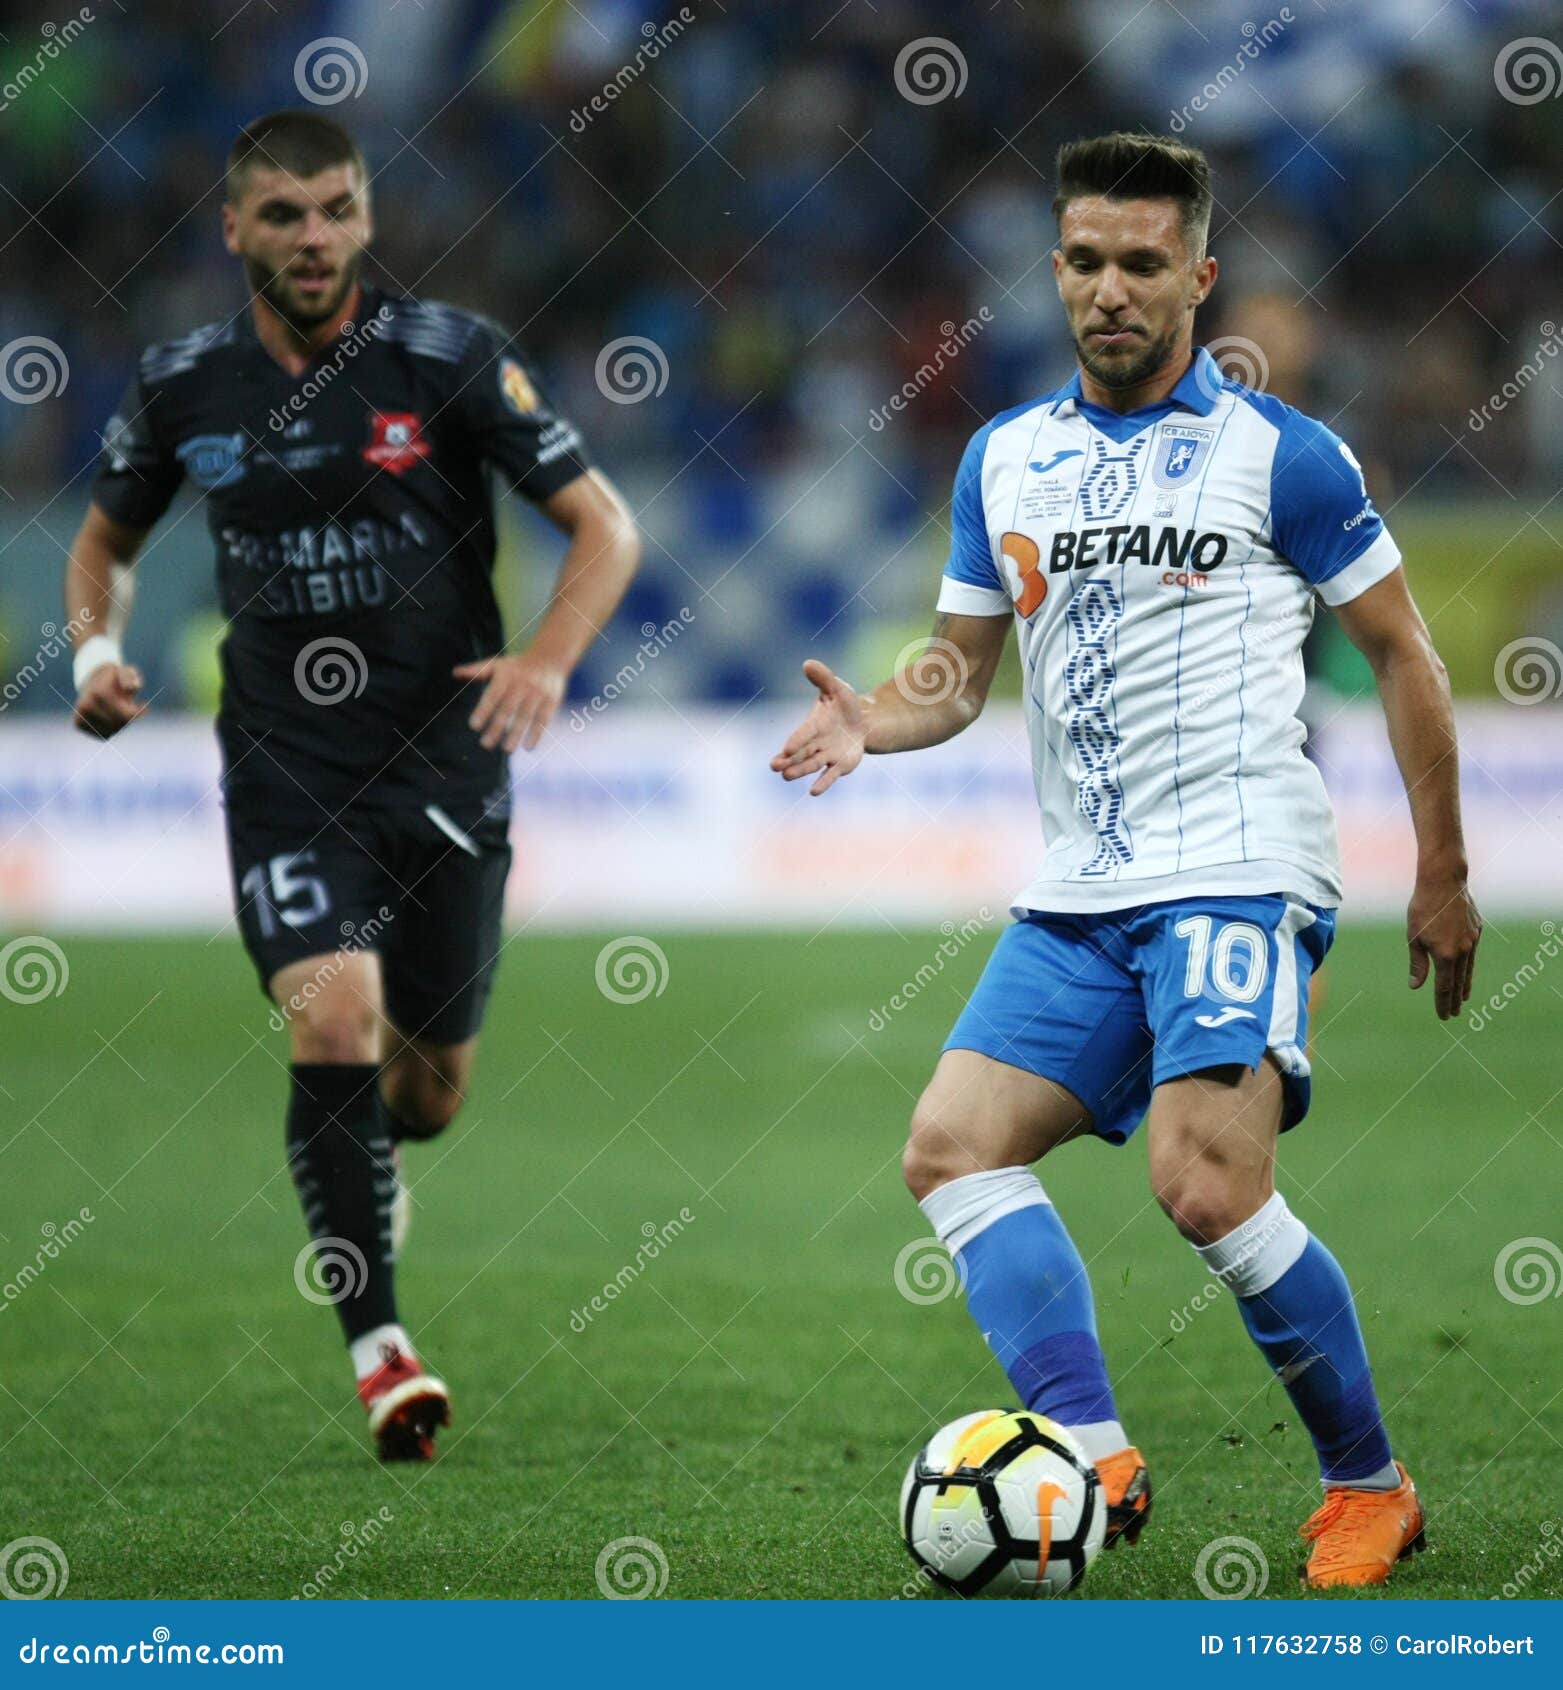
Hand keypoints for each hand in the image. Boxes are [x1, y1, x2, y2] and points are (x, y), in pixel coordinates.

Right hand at [72, 662, 147, 738]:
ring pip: (111, 730)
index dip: (137, 713)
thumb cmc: (114, 678)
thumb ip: (130, 677)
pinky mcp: (79, 724)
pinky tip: (111, 718)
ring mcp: (81, 715)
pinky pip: (104, 734)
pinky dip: (111, 729)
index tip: (145, 707)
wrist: (91, 680)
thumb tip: (132, 688)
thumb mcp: (125, 672)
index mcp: (98, 692)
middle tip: (135, 710)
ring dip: (121, 724)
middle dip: (130, 718)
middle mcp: (86, 705)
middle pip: (118, 723)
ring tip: (120, 710)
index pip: (125, 714)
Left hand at [452, 651, 567, 751]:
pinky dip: (536, 734)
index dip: (483, 711)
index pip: (492, 696)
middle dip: (497, 727)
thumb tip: (455, 673)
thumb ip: (477, 671)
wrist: (550, 658)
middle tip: (485, 745)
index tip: (474, 726)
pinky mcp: (551, 701)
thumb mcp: (497, 664)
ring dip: (516, 734)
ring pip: (525, 716)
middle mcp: (522, 684)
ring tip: (506, 750)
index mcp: (506, 676)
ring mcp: (537, 693)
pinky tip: (528, 748)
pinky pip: (543, 719)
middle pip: (508, 709)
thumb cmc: (517, 666)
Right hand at [770, 659, 866, 795]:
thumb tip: (808, 663)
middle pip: (800, 753)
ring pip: (811, 765)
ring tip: (787, 776)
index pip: (803, 734)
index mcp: (813, 725)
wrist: (863, 722)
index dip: (796, 740)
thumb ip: (823, 678)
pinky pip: (830, 776)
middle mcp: (816, 743)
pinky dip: (823, 783)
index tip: (786, 748)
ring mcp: (827, 755)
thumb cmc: (845, 704)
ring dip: (800, 771)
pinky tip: (814, 792)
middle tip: (775, 767)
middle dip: (788, 760)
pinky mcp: (839, 766)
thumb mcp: (837, 688)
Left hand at [1407, 873, 1480, 1019]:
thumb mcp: (1413, 937)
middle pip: (1458, 982)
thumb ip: (1417, 964)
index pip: (1444, 987)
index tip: (1444, 1016)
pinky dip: (1469, 964)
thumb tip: (1416, 987)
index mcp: (1445, 955)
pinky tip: (1466, 969)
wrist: (1444, 882)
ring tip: (1463, 998)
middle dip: (1455, 1000)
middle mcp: (1463, 951)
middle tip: (1454, 1014)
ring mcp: (1472, 940)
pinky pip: (1472, 952)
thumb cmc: (1423, 909)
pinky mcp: (1477, 929)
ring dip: (1465, 985)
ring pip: (1469, 969)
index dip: (1443, 1003)